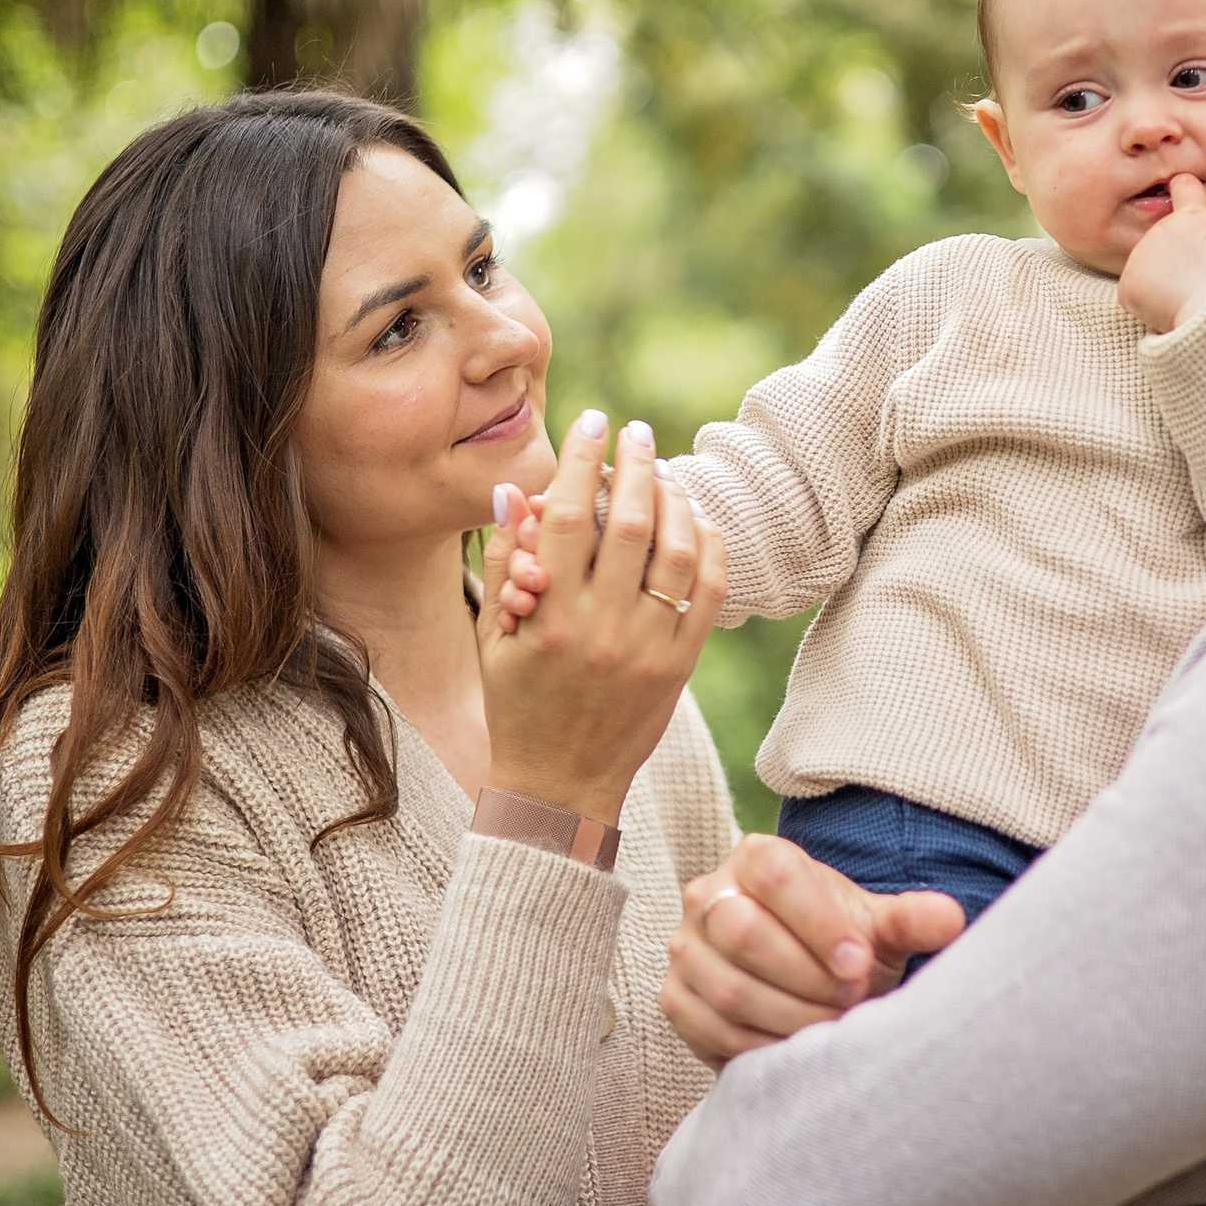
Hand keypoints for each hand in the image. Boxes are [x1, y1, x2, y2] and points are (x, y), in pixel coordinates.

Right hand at [477, 412, 725, 823]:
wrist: (560, 784)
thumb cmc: (518, 703)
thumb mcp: (495, 635)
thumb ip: (506, 560)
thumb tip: (512, 491)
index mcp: (547, 617)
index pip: (563, 515)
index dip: (578, 460)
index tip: (590, 422)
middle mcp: (600, 628)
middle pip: (628, 522)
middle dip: (634, 465)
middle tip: (636, 432)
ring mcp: (647, 647)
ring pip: (676, 550)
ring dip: (674, 499)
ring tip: (665, 473)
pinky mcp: (681, 665)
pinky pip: (709, 591)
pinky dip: (710, 545)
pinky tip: (697, 520)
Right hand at [659, 834, 965, 1067]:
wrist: (805, 982)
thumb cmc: (842, 947)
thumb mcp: (878, 928)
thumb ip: (910, 920)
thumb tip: (951, 918)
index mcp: (756, 858)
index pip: (778, 878)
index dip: (821, 925)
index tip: (860, 965)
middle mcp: (708, 894)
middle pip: (744, 933)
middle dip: (806, 977)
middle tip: (850, 1000)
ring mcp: (685, 948)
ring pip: (728, 986)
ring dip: (789, 1015)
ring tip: (832, 1026)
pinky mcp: (675, 997)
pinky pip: (710, 1026)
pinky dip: (760, 1044)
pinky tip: (796, 1047)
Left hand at [1117, 171, 1205, 333]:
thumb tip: (1204, 248)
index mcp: (1195, 217)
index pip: (1184, 187)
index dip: (1182, 188)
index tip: (1177, 185)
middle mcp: (1162, 228)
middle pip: (1163, 245)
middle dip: (1173, 263)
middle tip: (1197, 283)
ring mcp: (1141, 254)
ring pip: (1147, 273)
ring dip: (1161, 287)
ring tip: (1188, 298)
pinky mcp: (1127, 283)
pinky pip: (1135, 298)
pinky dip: (1147, 308)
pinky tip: (1169, 311)